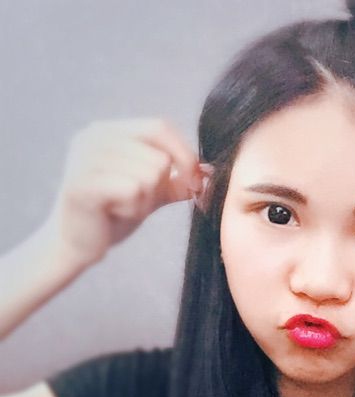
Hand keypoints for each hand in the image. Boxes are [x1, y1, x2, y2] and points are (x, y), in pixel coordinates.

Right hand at [45, 118, 207, 268]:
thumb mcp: (152, 192)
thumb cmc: (115, 214)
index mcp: (109, 131)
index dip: (185, 154)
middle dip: (160, 187)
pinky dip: (133, 208)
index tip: (194, 182)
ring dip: (144, 201)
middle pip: (159, 156)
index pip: (161, 127)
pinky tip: (114, 213)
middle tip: (136, 202)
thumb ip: (178, 180)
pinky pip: (133, 190)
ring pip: (149, 175)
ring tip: (123, 206)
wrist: (78, 245)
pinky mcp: (82, 184)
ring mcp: (85, 158)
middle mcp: (94, 137)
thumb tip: (210, 173)